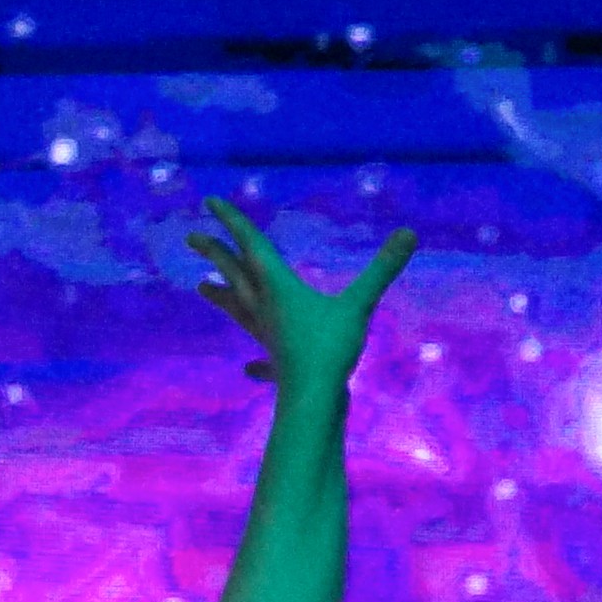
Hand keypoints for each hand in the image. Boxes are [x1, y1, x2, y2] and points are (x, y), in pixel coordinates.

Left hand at [186, 195, 415, 397]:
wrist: (312, 399)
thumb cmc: (329, 348)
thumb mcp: (360, 305)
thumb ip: (382, 270)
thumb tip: (410, 233)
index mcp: (278, 288)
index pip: (251, 246)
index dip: (232, 222)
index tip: (209, 202)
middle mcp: (264, 308)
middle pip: (235, 274)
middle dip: (215, 253)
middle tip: (191, 238)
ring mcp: (266, 335)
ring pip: (238, 309)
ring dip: (220, 295)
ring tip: (200, 287)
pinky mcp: (275, 360)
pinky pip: (261, 356)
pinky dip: (256, 360)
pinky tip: (250, 366)